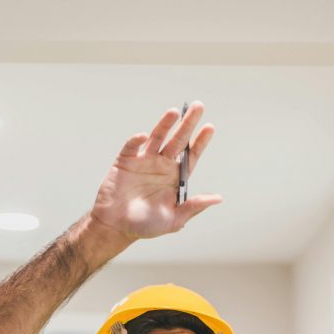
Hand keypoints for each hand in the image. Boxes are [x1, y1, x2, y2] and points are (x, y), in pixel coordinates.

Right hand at [89, 101, 221, 242]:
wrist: (116, 227)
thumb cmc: (145, 226)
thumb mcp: (173, 219)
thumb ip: (193, 207)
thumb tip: (218, 198)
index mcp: (174, 178)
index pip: (190, 155)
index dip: (200, 142)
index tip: (210, 127)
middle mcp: (161, 165)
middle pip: (177, 140)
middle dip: (188, 124)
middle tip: (198, 106)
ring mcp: (143, 161)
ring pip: (157, 137)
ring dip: (165, 124)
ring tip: (175, 112)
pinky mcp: (125, 161)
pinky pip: (132, 147)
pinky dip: (136, 141)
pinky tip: (142, 136)